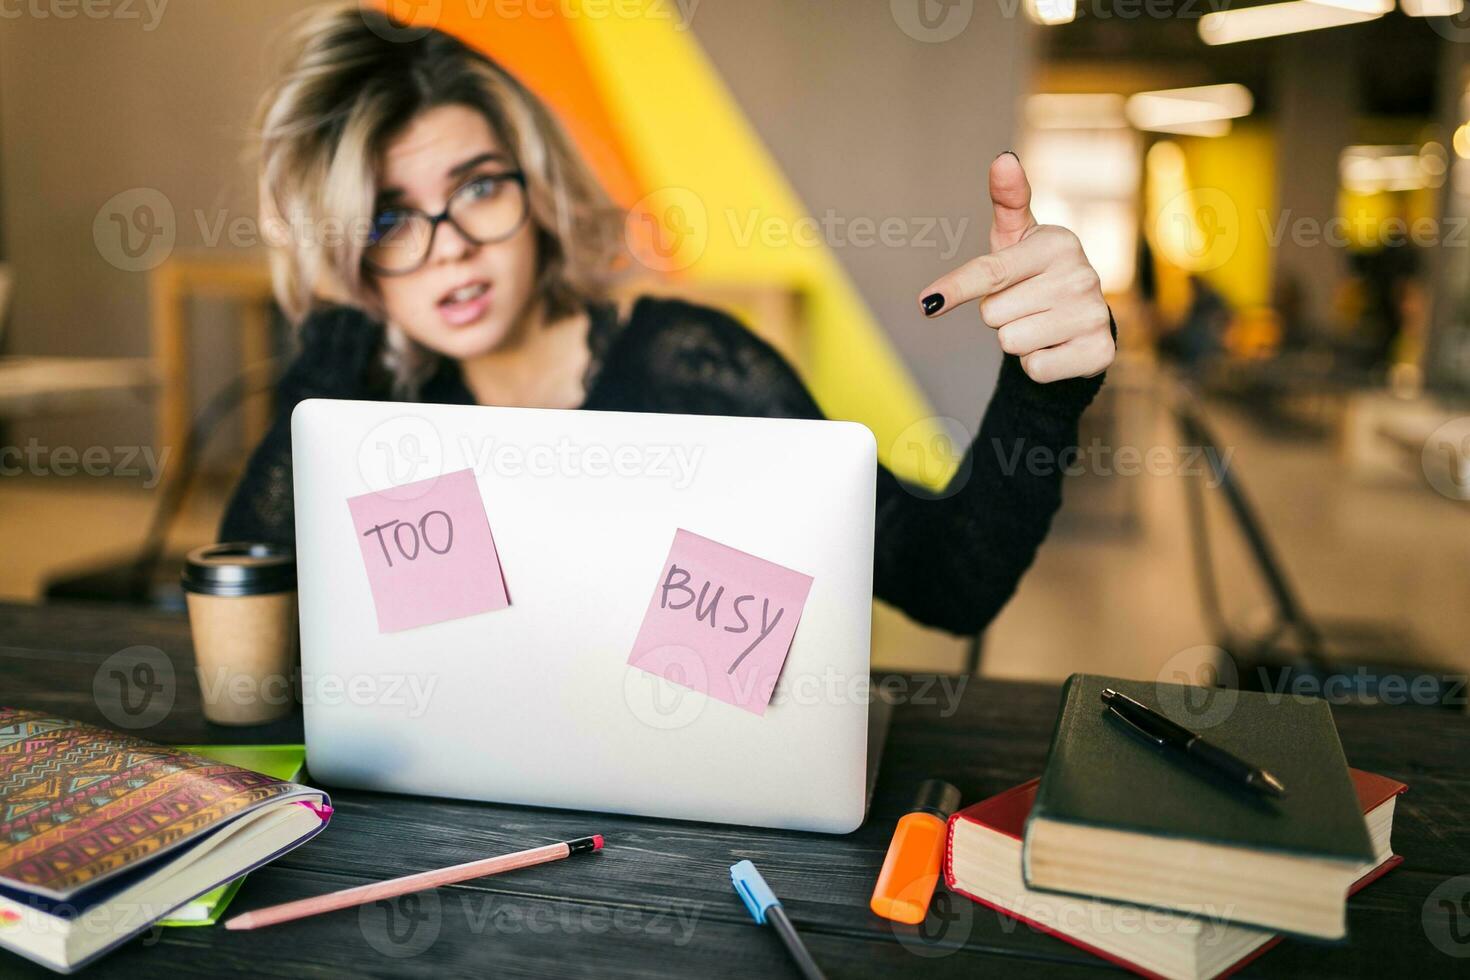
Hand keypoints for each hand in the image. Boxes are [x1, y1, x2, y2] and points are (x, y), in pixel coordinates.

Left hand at [918, 152, 1113, 382]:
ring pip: (1011, 342)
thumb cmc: (1036, 272)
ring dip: (1017, 339)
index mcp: (1058, 244)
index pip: (991, 272)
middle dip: (999, 313)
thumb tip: (1003, 158)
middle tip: (1024, 303)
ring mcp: (1093, 314)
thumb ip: (1008, 199)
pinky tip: (1055, 345)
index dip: (956, 288)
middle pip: (993, 314)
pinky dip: (1037, 364)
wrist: (1082, 319)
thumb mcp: (1018, 237)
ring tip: (1041, 323)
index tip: (927, 303)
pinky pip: (1035, 368)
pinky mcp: (1098, 352)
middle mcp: (1081, 276)